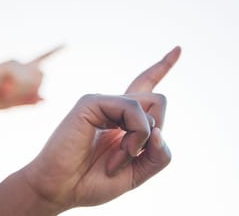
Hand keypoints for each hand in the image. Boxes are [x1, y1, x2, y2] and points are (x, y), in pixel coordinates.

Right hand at [0, 46, 62, 108]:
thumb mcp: (10, 104)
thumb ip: (27, 101)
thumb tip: (45, 99)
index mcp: (20, 71)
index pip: (40, 60)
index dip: (53, 51)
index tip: (66, 43)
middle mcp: (19, 63)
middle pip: (42, 77)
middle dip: (31, 91)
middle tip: (9, 96)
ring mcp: (14, 62)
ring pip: (34, 82)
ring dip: (21, 93)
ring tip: (3, 92)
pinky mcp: (9, 65)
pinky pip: (23, 84)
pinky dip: (14, 92)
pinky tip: (1, 89)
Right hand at [22, 46, 180, 212]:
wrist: (60, 190)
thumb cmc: (92, 182)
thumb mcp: (138, 173)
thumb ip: (158, 155)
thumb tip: (158, 130)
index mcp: (123, 119)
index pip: (145, 85)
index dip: (162, 67)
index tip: (178, 48)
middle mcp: (115, 106)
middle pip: (159, 100)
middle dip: (157, 130)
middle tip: (132, 154)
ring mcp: (104, 102)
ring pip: (152, 104)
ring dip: (142, 140)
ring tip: (119, 159)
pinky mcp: (93, 102)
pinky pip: (134, 108)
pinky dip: (135, 136)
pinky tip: (119, 154)